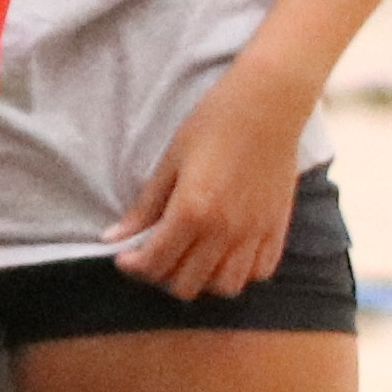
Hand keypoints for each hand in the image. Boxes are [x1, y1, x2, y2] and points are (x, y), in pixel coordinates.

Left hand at [104, 65, 308, 301]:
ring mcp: (255, 234)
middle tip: (155, 254)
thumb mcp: (169, 163)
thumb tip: (114, 238)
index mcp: (192, 212)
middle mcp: (225, 232)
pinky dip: (239, 272)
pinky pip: (259, 272)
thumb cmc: (213, 125)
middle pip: (187, 284)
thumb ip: (145, 207)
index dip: (133, 267)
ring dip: (202, 279)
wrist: (268, 105)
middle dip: (162, 275)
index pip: (155, 263)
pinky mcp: (278, 229)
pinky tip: (225, 253)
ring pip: (224, 287)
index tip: (125, 256)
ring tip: (191, 257)